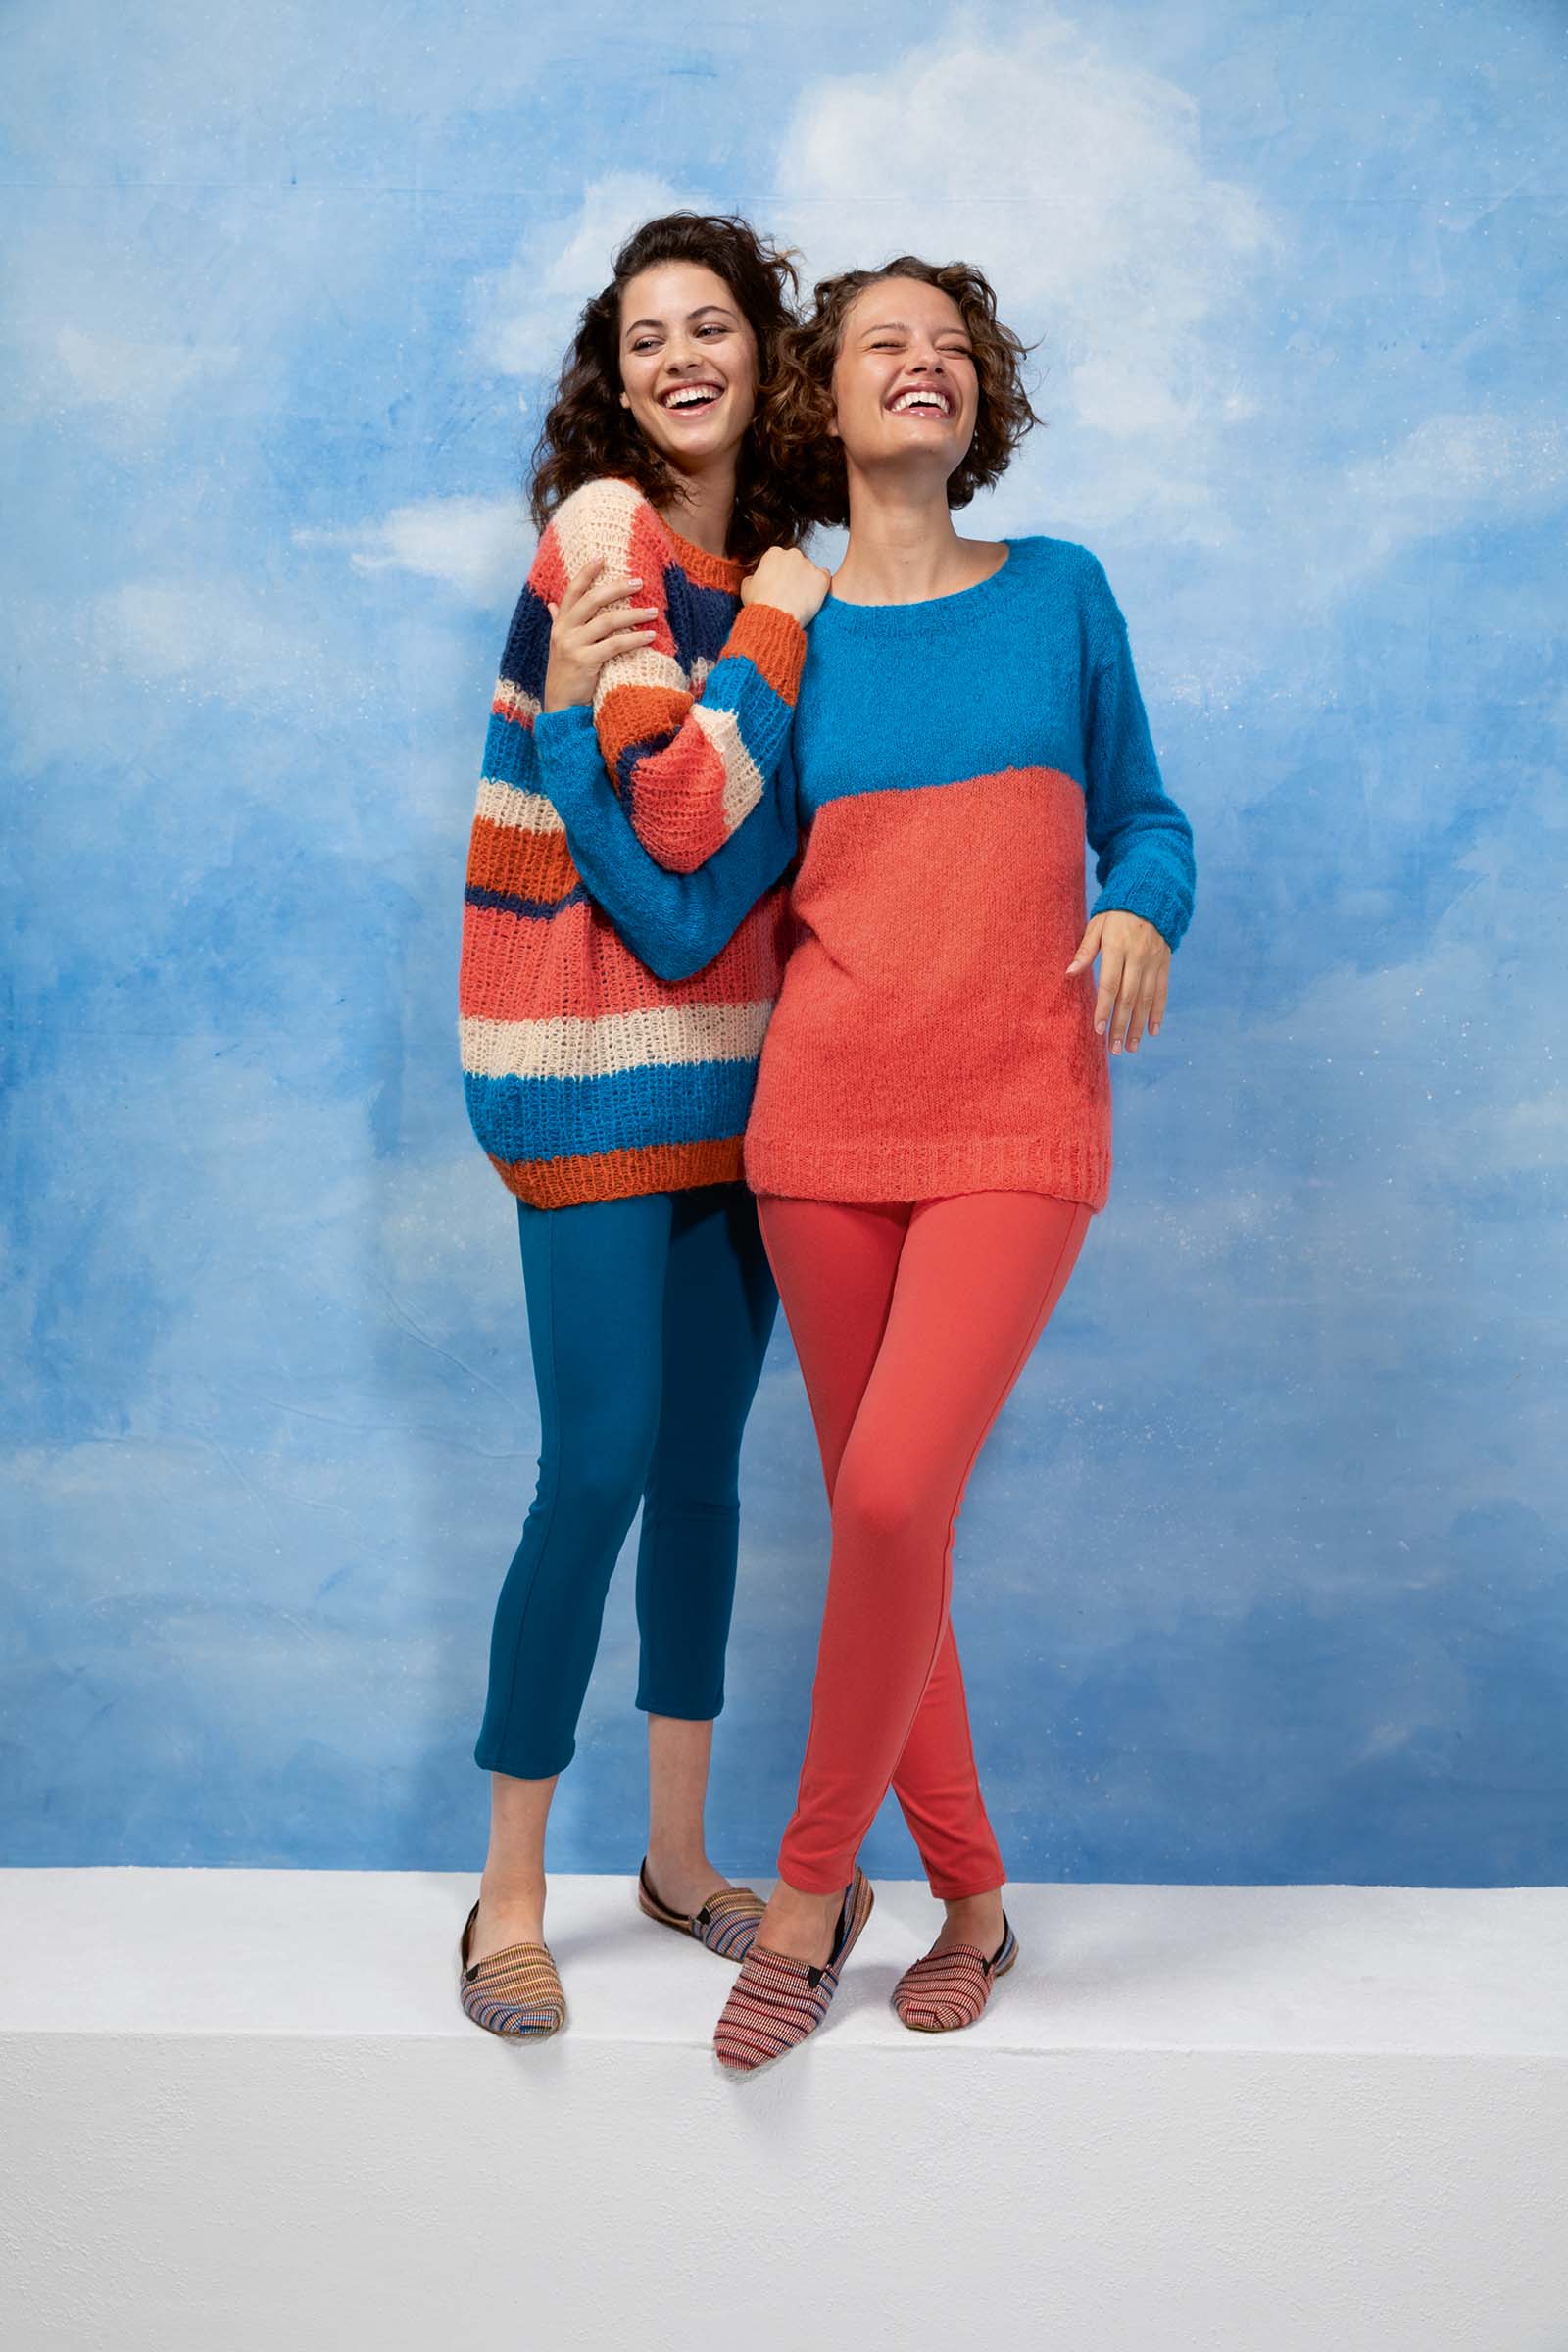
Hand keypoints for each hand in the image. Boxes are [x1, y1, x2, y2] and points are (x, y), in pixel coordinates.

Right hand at [542, 554, 658, 711]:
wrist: (560, 707)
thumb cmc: (565, 675)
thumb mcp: (558, 645)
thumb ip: (557, 622)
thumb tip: (552, 604)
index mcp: (559, 623)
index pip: (572, 591)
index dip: (586, 572)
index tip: (602, 557)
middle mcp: (564, 631)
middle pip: (593, 600)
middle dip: (618, 588)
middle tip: (639, 582)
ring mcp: (573, 646)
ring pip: (608, 621)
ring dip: (634, 614)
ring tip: (654, 612)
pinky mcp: (585, 662)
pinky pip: (615, 645)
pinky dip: (635, 639)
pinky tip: (650, 636)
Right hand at [740, 545, 832, 627]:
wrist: (775, 619)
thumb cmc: (760, 605)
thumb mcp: (747, 587)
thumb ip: (754, 576)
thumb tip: (756, 577)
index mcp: (774, 553)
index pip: (779, 559)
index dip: (779, 573)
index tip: (779, 586)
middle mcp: (793, 554)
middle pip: (796, 562)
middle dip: (794, 575)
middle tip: (790, 593)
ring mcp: (809, 565)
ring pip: (810, 571)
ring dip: (807, 582)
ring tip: (800, 600)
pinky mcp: (822, 577)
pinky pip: (824, 578)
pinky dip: (820, 587)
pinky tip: (812, 598)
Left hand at [1066, 910, 1170, 1053]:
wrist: (1151, 898)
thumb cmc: (1116, 914)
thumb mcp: (1096, 926)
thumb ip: (1084, 951)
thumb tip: (1069, 974)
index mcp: (1117, 947)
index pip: (1110, 984)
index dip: (1104, 1008)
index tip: (1098, 1029)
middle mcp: (1138, 957)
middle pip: (1129, 997)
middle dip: (1121, 1025)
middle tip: (1115, 1049)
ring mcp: (1154, 962)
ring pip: (1146, 999)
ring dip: (1138, 1025)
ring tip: (1131, 1047)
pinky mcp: (1164, 964)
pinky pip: (1162, 992)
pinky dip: (1158, 1013)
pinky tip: (1152, 1031)